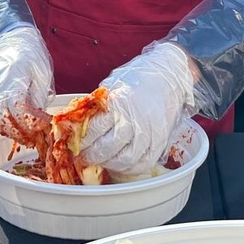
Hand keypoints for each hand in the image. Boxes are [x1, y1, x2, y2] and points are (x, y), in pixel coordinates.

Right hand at [0, 25, 53, 140]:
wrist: (8, 38)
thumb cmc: (28, 52)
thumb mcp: (41, 71)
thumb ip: (38, 95)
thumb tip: (37, 118)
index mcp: (14, 76)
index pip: (19, 109)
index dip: (31, 122)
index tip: (43, 126)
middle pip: (4, 119)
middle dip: (22, 132)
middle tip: (36, 137)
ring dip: (9, 131)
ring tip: (24, 135)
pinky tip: (10, 127)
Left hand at [80, 42, 194, 175]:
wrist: (169, 76)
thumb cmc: (138, 77)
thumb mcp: (113, 84)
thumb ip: (99, 104)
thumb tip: (79, 122)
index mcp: (119, 104)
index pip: (94, 129)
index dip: (81, 139)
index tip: (75, 142)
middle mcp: (134, 121)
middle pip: (106, 148)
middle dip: (91, 155)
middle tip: (84, 154)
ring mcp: (149, 134)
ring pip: (123, 160)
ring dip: (108, 163)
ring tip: (100, 159)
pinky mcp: (160, 143)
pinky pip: (142, 164)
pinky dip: (128, 167)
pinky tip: (119, 162)